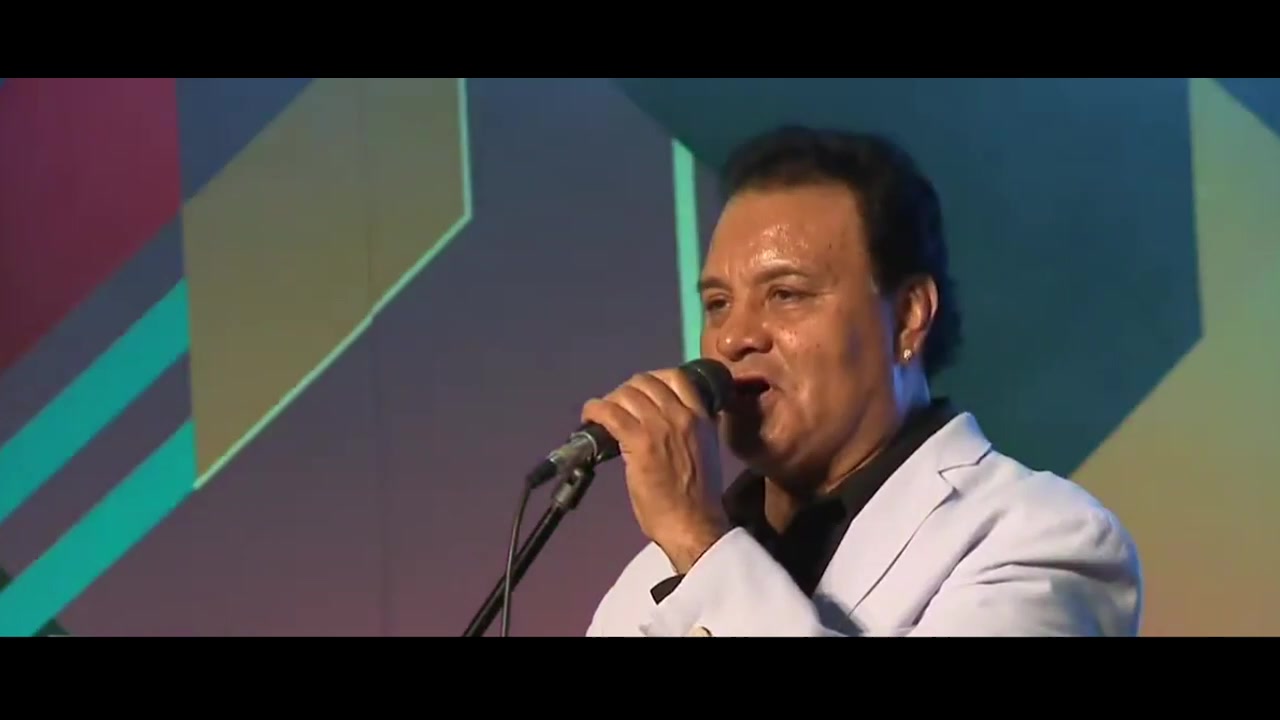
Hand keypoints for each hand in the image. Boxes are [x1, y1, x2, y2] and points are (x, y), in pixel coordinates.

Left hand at [581, 368, 728, 572]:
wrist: (694, 524)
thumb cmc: (700, 497)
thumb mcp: (707, 451)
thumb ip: (695, 431)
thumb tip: (680, 421)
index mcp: (702, 417)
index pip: (677, 377)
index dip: (654, 379)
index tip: (641, 393)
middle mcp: (682, 415)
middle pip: (646, 382)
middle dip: (627, 390)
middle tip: (618, 407)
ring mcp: (659, 426)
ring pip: (627, 394)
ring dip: (610, 400)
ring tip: (602, 415)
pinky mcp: (639, 441)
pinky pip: (609, 413)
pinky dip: (595, 410)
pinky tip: (589, 417)